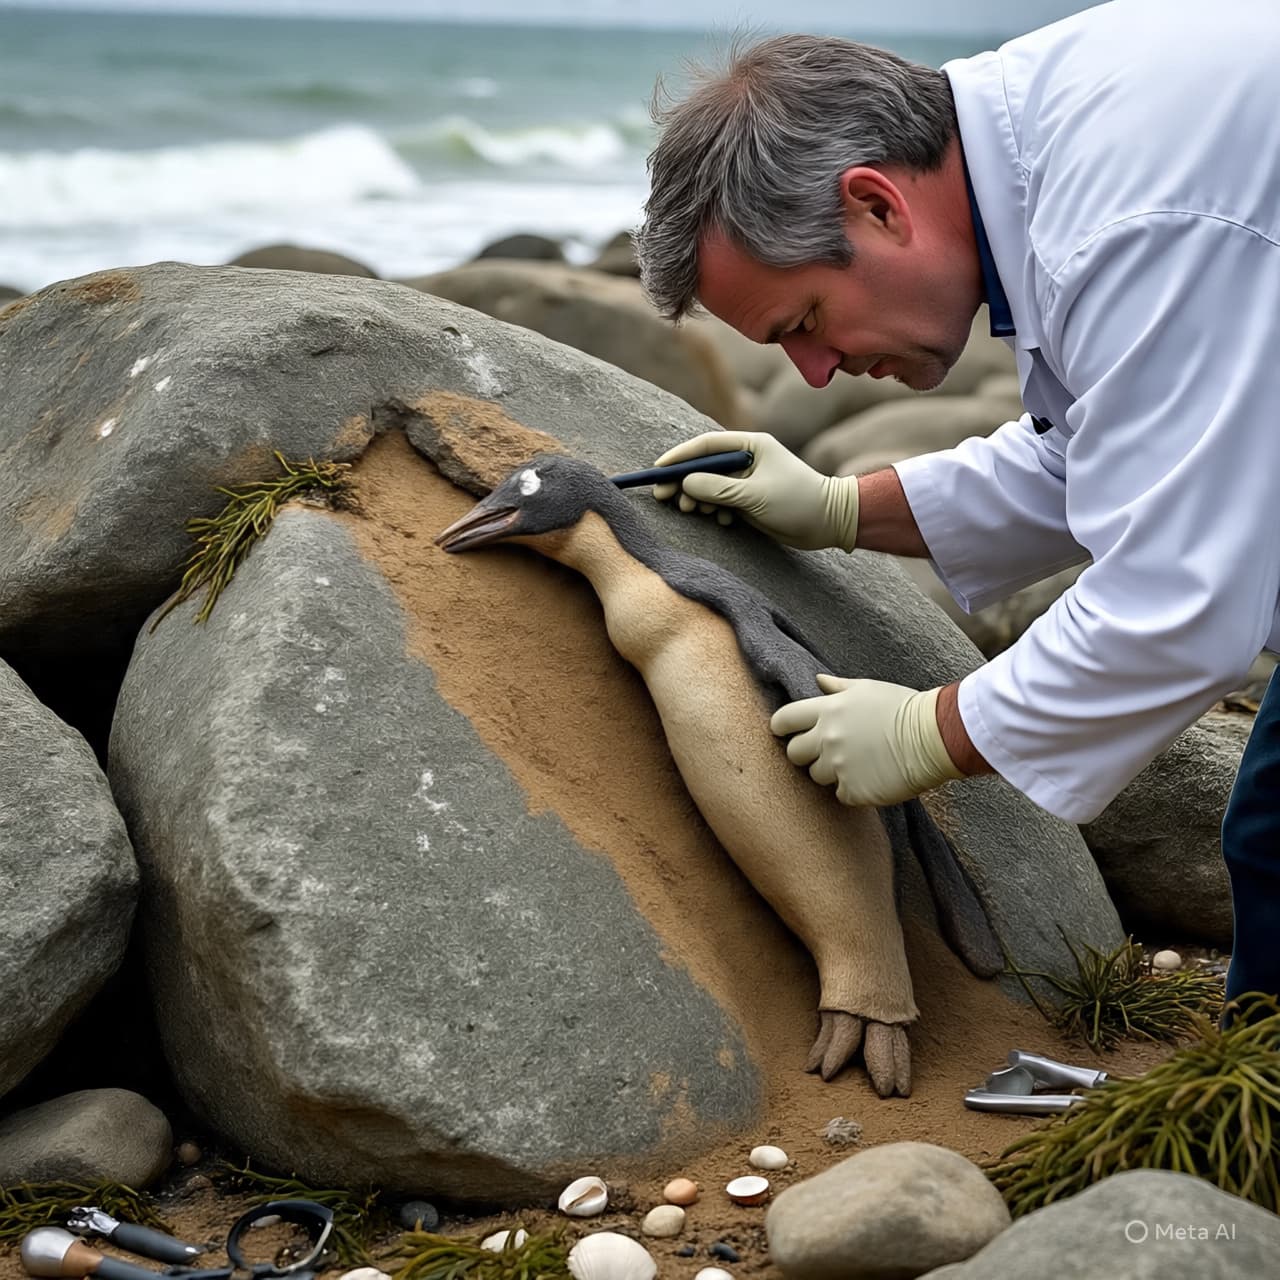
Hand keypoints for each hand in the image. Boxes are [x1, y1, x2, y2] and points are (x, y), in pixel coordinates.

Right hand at [652, 431, 859, 550]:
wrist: (830, 523)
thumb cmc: (798, 501)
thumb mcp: (755, 495)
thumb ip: (719, 489)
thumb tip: (687, 483)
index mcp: (751, 445)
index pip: (706, 445)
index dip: (680, 457)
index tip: (658, 470)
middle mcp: (747, 459)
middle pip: (704, 466)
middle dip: (683, 482)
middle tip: (663, 496)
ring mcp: (748, 481)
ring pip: (710, 487)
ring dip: (698, 499)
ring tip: (692, 512)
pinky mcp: (750, 500)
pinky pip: (722, 502)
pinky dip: (716, 511)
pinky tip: (721, 521)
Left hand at [770, 675, 964, 805]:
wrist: (934, 736)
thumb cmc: (903, 707)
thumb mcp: (867, 688)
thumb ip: (837, 687)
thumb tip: (817, 681)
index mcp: (827, 710)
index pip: (783, 720)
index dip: (781, 727)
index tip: (786, 732)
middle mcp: (827, 738)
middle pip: (794, 753)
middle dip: (805, 753)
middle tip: (826, 751)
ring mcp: (839, 766)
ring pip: (815, 776)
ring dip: (830, 772)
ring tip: (857, 763)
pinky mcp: (854, 790)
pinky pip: (840, 794)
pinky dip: (852, 789)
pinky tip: (871, 777)